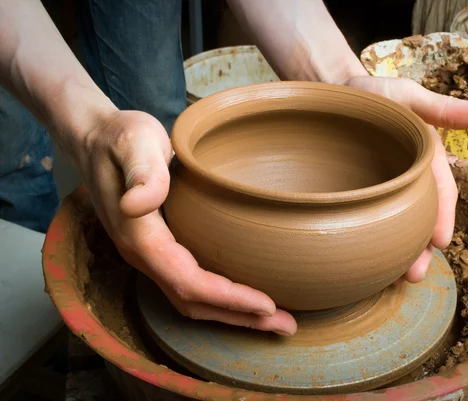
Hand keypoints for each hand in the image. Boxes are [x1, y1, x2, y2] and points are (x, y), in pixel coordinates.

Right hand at [75, 109, 296, 335]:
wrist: (96, 139)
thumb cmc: (120, 137)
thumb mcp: (134, 142)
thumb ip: (142, 172)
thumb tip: (137, 205)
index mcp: (141, 237)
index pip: (189, 283)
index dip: (229, 298)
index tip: (267, 304)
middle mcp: (143, 256)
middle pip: (193, 303)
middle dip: (239, 317)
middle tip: (284, 325)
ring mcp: (149, 256)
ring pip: (191, 300)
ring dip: (231, 314)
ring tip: (271, 319)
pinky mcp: (158, 249)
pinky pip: (188, 286)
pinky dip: (219, 299)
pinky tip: (242, 296)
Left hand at [346, 76, 467, 281]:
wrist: (334, 96)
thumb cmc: (374, 95)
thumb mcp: (408, 96)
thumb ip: (444, 108)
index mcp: (426, 158)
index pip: (441, 191)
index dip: (443, 216)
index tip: (440, 242)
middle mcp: (410, 180)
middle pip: (421, 218)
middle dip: (421, 248)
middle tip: (413, 275)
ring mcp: (387, 190)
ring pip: (401, 226)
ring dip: (402, 253)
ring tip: (396, 279)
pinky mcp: (363, 196)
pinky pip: (375, 220)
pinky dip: (378, 240)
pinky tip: (373, 261)